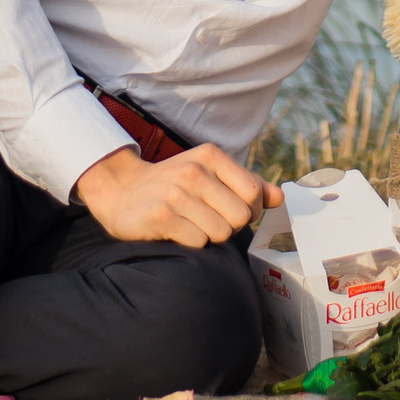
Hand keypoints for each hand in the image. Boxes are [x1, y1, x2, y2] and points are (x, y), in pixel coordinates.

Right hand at [75, 144, 280, 246]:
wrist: (120, 190)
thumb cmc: (173, 185)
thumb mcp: (209, 174)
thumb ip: (247, 183)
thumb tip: (279, 197)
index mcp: (211, 156)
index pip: (254, 193)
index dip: (251, 211)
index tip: (234, 212)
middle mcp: (194, 171)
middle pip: (240, 217)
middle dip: (230, 226)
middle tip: (209, 220)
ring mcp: (176, 193)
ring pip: (221, 232)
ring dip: (209, 235)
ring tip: (190, 223)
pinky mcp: (160, 215)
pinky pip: (198, 242)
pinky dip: (191, 243)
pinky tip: (176, 231)